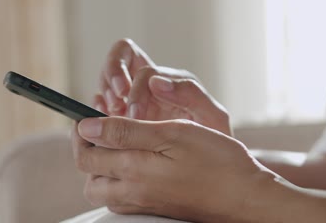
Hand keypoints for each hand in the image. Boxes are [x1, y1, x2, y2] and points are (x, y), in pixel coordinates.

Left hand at [72, 117, 277, 221]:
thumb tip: (87, 127)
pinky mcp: (155, 209)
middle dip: (87, 151)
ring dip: (101, 167)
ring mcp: (143, 204)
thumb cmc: (215, 161)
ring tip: (115, 145)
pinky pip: (121, 199)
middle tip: (98, 130)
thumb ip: (126, 131)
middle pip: (90, 176)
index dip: (80, 133)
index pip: (87, 155)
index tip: (85, 116)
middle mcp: (132, 193)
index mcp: (132, 171)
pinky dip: (117, 181)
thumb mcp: (171, 134)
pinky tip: (134, 165)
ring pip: (103, 190)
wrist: (245, 197)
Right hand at [96, 39, 230, 134]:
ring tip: (112, 116)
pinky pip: (100, 105)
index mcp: (167, 79)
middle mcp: (146, 85)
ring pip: (105, 81)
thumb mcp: (212, 116)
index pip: (136, 60)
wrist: (210, 166)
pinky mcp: (121, 120)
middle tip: (116, 101)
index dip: (129, 77)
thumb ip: (191, 94)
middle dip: (111, 76)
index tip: (133, 109)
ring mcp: (131, 100)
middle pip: (117, 59)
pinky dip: (98, 111)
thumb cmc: (214, 140)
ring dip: (103, 94)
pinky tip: (106, 127)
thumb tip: (156, 82)